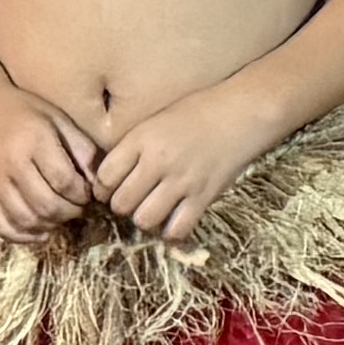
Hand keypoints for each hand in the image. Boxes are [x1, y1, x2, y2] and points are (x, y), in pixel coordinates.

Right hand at [0, 87, 109, 238]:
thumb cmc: (24, 112)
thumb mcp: (58, 119)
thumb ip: (82, 148)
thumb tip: (98, 182)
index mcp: (34, 141)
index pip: (64, 181)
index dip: (82, 194)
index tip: (87, 192)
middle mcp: (12, 164)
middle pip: (47, 205)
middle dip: (70, 212)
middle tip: (77, 206)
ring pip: (27, 219)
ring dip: (51, 225)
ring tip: (60, 215)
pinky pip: (1, 226)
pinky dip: (23, 236)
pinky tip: (40, 230)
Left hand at [87, 82, 277, 245]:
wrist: (240, 112)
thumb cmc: (196, 112)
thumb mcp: (156, 120)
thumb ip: (133, 147)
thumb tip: (110, 178)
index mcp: (142, 138)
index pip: (105, 176)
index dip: (103, 188)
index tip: (110, 188)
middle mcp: (158, 161)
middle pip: (121, 203)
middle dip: (122, 207)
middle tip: (132, 200)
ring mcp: (182, 180)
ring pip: (145, 220)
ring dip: (144, 220)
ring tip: (151, 210)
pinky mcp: (204, 196)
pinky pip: (177, 229)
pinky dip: (171, 231)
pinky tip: (173, 221)